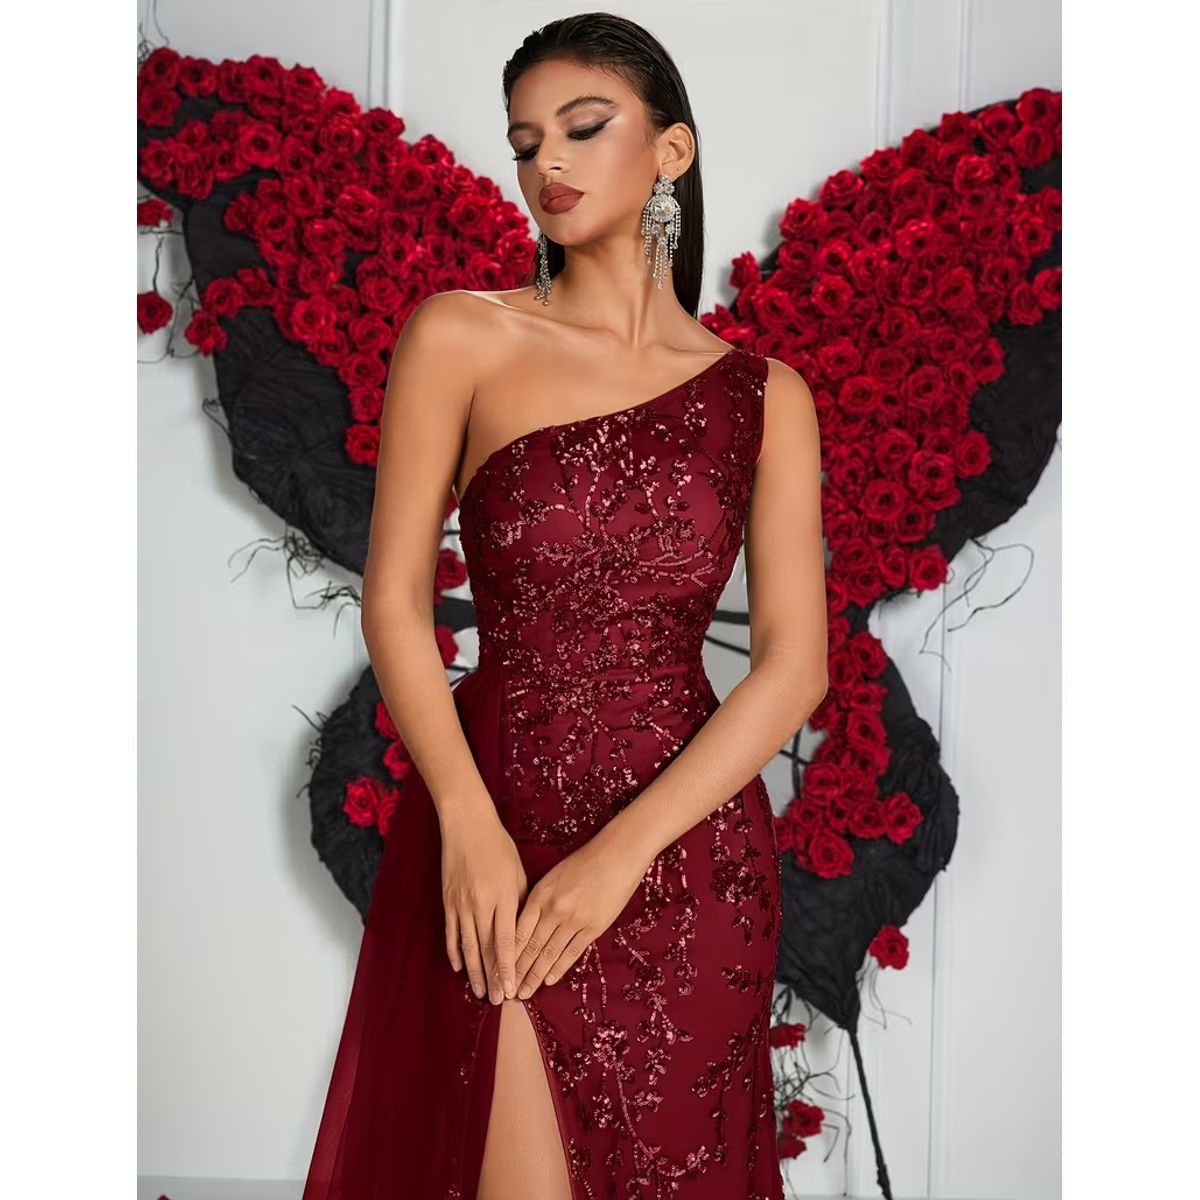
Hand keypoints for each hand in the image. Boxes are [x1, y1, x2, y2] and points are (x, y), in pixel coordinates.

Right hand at [440, 806, 527, 1004]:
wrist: (467, 825)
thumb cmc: (499, 846)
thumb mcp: (518, 873)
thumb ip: (519, 904)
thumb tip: (522, 932)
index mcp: (503, 898)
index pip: (506, 942)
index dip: (509, 969)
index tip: (513, 990)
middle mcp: (481, 905)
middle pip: (486, 950)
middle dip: (493, 978)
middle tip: (498, 1001)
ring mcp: (461, 905)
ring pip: (467, 946)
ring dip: (474, 972)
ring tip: (480, 992)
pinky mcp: (448, 901)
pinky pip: (451, 933)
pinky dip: (455, 952)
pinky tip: (459, 968)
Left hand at [512, 830, 651, 999]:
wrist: (617, 854)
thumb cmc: (583, 862)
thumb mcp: (553, 876)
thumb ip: (539, 900)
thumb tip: (524, 926)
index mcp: (539, 894)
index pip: (517, 931)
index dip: (506, 954)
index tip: (497, 970)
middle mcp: (553, 909)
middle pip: (530, 947)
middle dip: (517, 972)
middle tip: (506, 992)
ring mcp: (573, 919)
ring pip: (549, 954)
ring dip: (535, 976)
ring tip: (524, 994)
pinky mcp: (593, 927)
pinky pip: (572, 952)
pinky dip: (559, 968)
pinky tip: (548, 980)